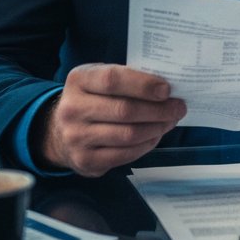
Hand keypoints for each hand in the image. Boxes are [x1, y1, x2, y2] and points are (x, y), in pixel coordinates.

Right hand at [38, 63, 186, 176]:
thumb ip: (128, 78)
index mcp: (79, 80)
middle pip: (124, 110)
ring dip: (156, 128)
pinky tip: (155, 135)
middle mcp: (72, 109)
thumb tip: (168, 88)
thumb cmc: (93, 97)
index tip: (167, 89)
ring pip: (127, 135)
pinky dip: (146, 145)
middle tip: (179, 107)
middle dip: (159, 110)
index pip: (112, 80)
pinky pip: (124, 155)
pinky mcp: (85, 160)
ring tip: (171, 121)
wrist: (60, 130)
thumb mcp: (101, 78)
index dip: (143, 85)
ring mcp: (76, 137)